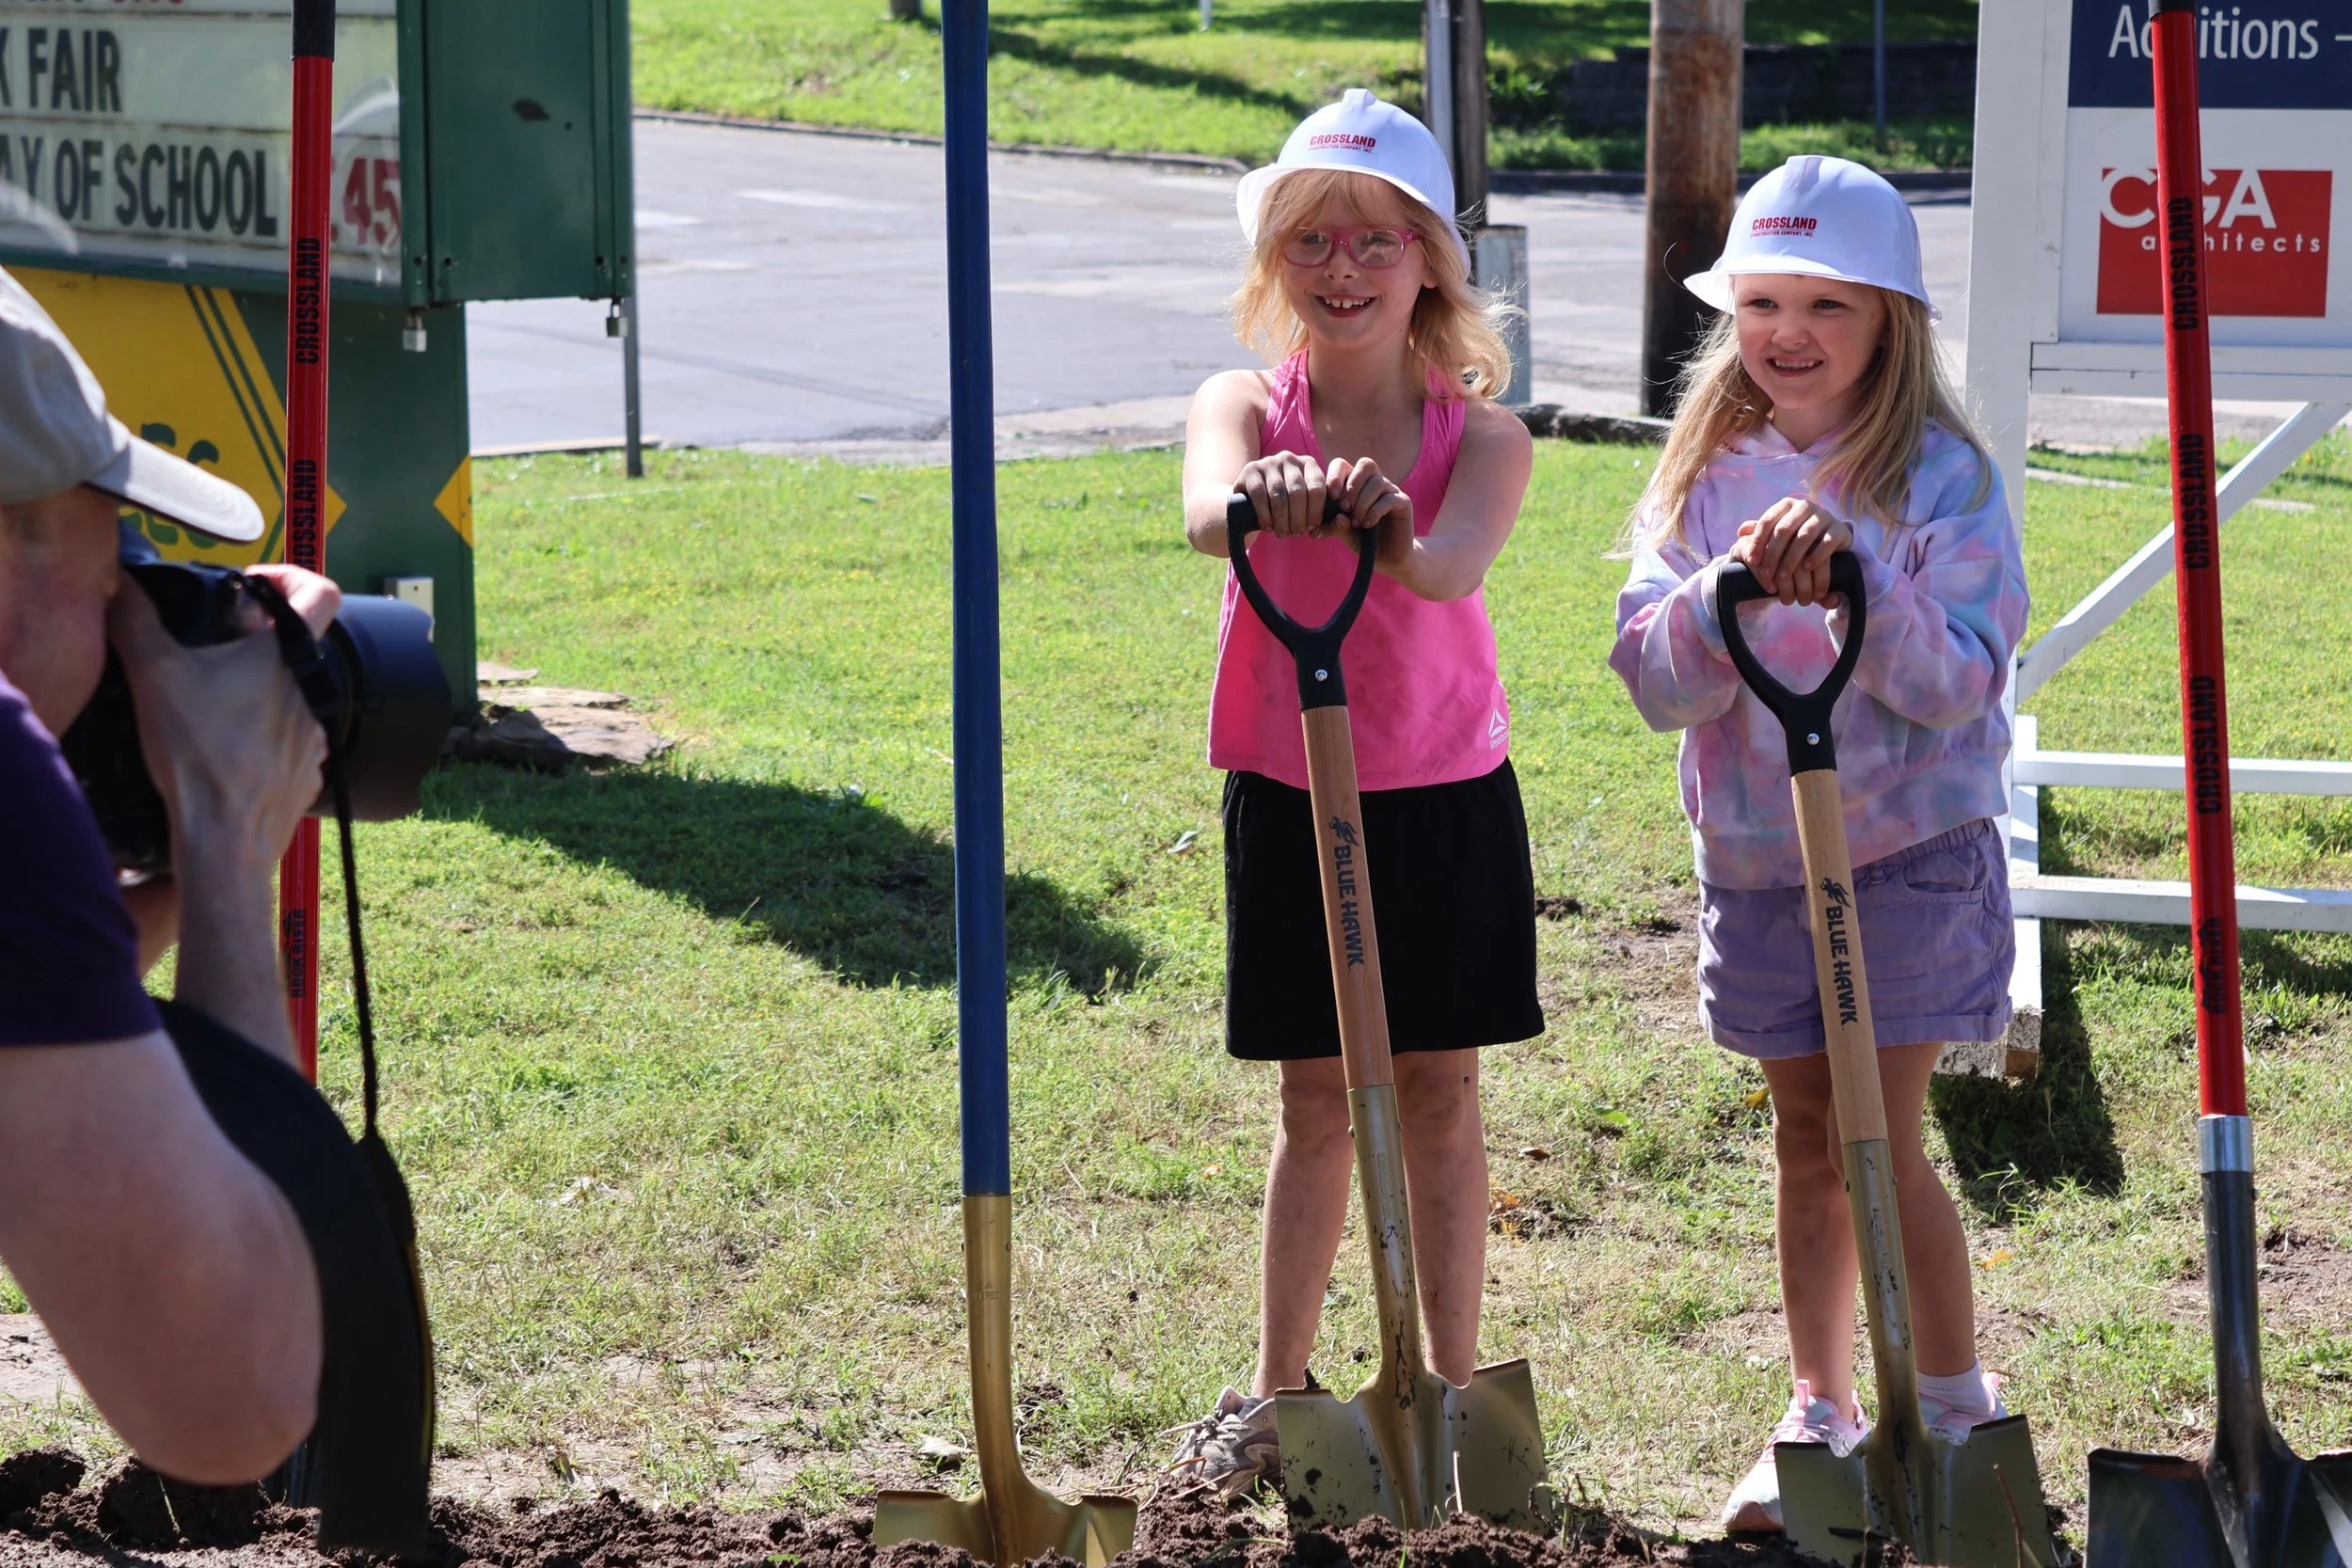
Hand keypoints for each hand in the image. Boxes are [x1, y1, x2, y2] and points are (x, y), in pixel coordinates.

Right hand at [109, 570, 330, 874]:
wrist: (224, 839)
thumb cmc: (198, 755)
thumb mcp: (154, 675)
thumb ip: (136, 620)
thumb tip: (120, 584)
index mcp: (289, 657)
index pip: (322, 591)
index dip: (291, 576)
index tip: (254, 587)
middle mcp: (313, 692)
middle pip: (296, 645)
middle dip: (255, 640)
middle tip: (212, 648)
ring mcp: (316, 735)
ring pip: (291, 693)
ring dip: (256, 690)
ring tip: (210, 703)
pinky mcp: (309, 771)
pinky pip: (288, 737)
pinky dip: (260, 734)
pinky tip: (223, 746)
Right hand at [1235, 451, 1329, 538]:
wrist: (1251, 497)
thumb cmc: (1285, 502)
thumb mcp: (1303, 500)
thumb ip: (1319, 507)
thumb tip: (1339, 523)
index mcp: (1308, 463)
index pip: (1317, 487)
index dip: (1316, 511)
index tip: (1312, 527)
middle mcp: (1289, 458)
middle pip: (1298, 492)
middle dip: (1298, 518)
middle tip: (1296, 533)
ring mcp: (1269, 462)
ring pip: (1279, 495)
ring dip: (1282, 519)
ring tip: (1282, 533)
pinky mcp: (1251, 470)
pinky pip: (1260, 494)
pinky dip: (1265, 514)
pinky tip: (1267, 526)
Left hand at [1326, 457, 1413, 570]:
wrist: (1386, 557)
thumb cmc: (1362, 540)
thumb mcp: (1343, 534)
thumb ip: (1335, 526)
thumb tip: (1335, 518)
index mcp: (1356, 484)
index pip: (1343, 465)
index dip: (1336, 475)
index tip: (1331, 496)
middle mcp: (1375, 482)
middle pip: (1365, 464)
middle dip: (1352, 486)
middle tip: (1344, 508)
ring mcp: (1390, 491)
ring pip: (1377, 482)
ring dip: (1362, 503)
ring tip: (1356, 522)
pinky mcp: (1403, 502)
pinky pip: (1389, 499)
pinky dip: (1375, 511)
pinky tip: (1368, 525)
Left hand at [1730, 496, 1851, 606]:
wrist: (1830, 535)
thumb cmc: (1797, 534)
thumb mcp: (1778, 531)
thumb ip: (1760, 531)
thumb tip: (1741, 532)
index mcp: (1786, 505)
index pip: (1767, 521)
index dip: (1758, 542)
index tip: (1752, 561)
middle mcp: (1805, 506)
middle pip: (1784, 530)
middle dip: (1772, 554)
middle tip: (1765, 574)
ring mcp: (1824, 516)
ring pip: (1804, 537)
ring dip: (1791, 559)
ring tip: (1782, 576)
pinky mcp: (1839, 529)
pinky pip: (1827, 542)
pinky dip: (1816, 555)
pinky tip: (1807, 567)